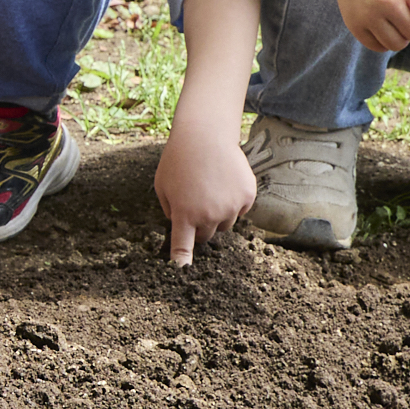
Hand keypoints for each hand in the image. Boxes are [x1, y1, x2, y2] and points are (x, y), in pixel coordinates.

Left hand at [155, 119, 258, 262]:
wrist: (206, 136)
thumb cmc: (178, 160)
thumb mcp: (162, 187)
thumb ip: (169, 211)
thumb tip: (179, 229)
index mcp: (185, 215)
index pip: (183, 247)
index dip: (182, 262)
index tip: (182, 272)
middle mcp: (209, 215)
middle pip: (206, 237)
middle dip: (200, 227)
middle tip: (196, 203)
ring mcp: (230, 207)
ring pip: (225, 225)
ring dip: (218, 215)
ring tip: (210, 189)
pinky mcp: (247, 198)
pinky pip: (239, 210)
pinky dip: (233, 202)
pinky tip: (224, 182)